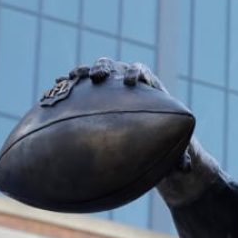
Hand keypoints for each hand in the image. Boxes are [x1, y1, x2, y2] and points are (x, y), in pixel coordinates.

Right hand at [65, 58, 191, 171]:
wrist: (151, 143)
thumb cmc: (167, 145)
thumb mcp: (176, 150)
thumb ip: (181, 156)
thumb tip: (184, 169)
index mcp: (149, 91)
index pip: (142, 72)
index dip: (136, 73)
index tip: (130, 82)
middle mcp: (127, 86)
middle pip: (116, 67)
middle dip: (106, 68)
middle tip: (97, 77)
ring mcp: (109, 90)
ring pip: (94, 75)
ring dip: (83, 72)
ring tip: (69, 78)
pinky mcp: (94, 98)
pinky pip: (79, 88)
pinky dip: (68, 87)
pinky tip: (53, 90)